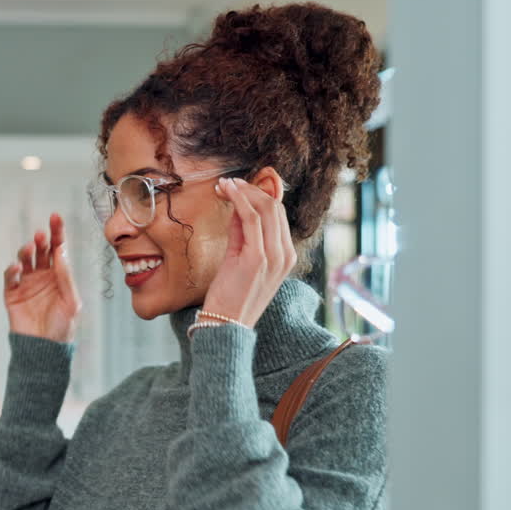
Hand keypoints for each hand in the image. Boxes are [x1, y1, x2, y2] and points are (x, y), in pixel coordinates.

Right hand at [3, 213, 81, 342]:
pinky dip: (12, 270)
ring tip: (30, 248)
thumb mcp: (71, 301)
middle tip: (42, 235)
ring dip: (26, 251)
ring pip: (25, 260)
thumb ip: (66, 276)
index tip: (56, 217)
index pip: (58, 249)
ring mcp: (26, 284)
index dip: (57, 232)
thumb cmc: (62, 327)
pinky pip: (10, 278)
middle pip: (41, 251)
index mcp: (59, 275)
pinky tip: (18, 267)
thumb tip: (61, 251)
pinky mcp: (12, 294)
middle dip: (42, 240)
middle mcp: (42, 275)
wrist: (45, 349)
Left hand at [203, 176, 296, 325]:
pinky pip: (251, 218)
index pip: (278, 215)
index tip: (237, 187)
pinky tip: (227, 191)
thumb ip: (241, 234)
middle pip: (275, 207)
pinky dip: (239, 200)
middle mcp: (285, 255)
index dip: (258, 195)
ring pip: (265, 208)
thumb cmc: (230, 296)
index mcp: (286, 256)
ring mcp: (274, 256)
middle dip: (250, 189)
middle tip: (228, 183)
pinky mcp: (258, 257)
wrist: (226, 326)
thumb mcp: (239, 259)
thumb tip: (236, 207)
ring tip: (224, 184)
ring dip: (243, 191)